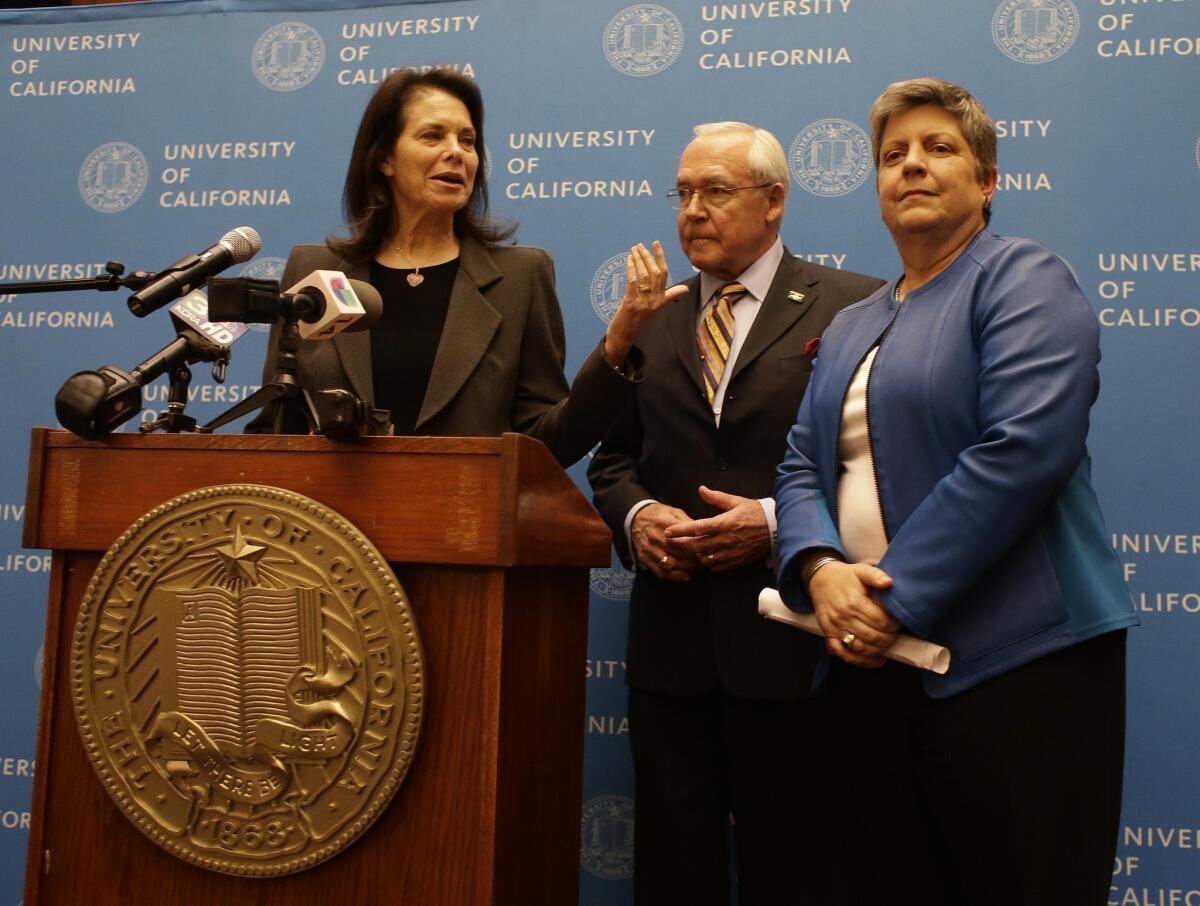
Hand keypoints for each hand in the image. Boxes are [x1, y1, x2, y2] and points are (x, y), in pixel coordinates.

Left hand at [604, 241, 688, 366]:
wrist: (624, 336)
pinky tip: (629, 260)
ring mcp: (643, 303)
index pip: (664, 274)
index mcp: (661, 300)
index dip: (660, 257)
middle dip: (648, 256)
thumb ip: (669, 296)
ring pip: (644, 276)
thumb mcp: (656, 308)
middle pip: (655, 273)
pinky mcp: (631, 304)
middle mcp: (655, 300)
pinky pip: (633, 282)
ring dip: (639, 260)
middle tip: (640, 245)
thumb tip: (685, 289)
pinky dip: (631, 269)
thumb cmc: (638, 320)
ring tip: (633, 250)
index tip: (656, 244)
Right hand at [632, 503, 699, 580]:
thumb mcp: (674, 512)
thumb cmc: (659, 514)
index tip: (707, 552)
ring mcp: (648, 549)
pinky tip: (684, 577)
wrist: (635, 516)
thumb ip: (688, 523)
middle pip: (679, 554)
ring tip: (696, 569)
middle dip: (694, 561)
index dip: (698, 549)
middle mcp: (656, 537)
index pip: (685, 541)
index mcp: (665, 524)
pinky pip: (659, 571)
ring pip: (670, 565)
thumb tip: (704, 534)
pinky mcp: (643, 557)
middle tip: (705, 562)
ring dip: (685, 570)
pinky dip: (673, 577)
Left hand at [663, 486, 770, 570]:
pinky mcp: (737, 561)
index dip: (680, 531)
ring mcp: (731, 552)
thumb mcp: (736, 501)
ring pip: (705, 559)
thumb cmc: (756, 513)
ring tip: (684, 553)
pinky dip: (707, 563)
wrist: (777, 528)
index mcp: (724, 523)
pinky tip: (703, 559)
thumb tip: (701, 489)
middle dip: (682, 546)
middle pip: (697, 546)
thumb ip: (716, 498)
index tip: (668, 532)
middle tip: (671, 545)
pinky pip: (717, 566)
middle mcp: (726, 539)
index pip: (697, 528)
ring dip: (694, 556)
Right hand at [808, 561, 900, 667]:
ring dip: (878, 650)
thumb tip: (889, 583)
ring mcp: (835, 628)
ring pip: (861, 648)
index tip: (898, 622)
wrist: (819, 580)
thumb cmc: (844, 577)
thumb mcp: (861, 570)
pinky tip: (874, 660)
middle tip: (894, 634)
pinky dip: (860, 661)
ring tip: (886, 644)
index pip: (881, 621)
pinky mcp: (829, 635)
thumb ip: (876, 575)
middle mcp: (844, 617)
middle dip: (889, 639)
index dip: (894, 624)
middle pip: (873, 637)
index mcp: (854, 602)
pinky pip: (844, 654)